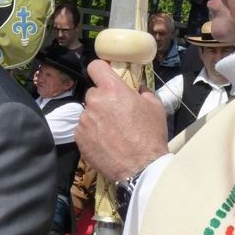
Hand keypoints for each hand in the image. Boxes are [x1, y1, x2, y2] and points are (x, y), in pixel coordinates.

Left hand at [76, 60, 168, 181]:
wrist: (140, 168)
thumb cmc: (150, 136)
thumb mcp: (155, 106)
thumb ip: (143, 90)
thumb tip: (136, 87)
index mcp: (112, 89)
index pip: (95, 66)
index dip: (101, 70)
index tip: (105, 76)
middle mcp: (94, 101)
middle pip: (93, 92)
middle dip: (103, 99)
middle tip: (116, 112)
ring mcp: (84, 120)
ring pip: (88, 112)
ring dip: (97, 117)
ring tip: (112, 132)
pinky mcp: (79, 137)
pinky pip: (84, 128)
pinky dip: (92, 132)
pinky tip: (105, 142)